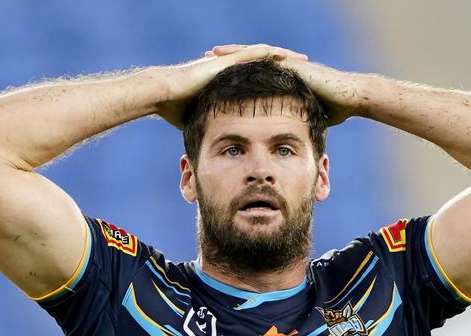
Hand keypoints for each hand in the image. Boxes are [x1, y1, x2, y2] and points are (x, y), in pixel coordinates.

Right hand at [156, 44, 307, 128]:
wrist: (162, 94)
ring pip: (262, 56)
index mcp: (229, 82)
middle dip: (287, 66)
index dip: (278, 81)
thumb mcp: (200, 119)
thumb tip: (215, 146)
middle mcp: (231, 70)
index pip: (260, 79)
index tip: (296, 86)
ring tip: (302, 60)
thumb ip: (211, 126)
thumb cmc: (175, 108)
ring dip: (283, 57)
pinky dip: (267, 54)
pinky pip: (249, 54)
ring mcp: (228, 63)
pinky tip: (283, 54)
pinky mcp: (223, 61)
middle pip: (266, 65)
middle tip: (308, 68)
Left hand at [209, 44, 361, 125]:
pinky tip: (238, 57)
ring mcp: (289, 64)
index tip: (214, 75)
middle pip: (250, 60)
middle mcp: (283, 68)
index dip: (234, 73)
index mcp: (283, 79)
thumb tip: (289, 139)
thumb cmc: (336, 108)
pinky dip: (253, 57)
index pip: (253, 73)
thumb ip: (296, 121)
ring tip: (214, 53)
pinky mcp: (296, 65)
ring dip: (235, 53)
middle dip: (228, 59)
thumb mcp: (309, 116)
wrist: (353, 97)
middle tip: (205, 58)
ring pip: (256, 55)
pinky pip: (270, 59)